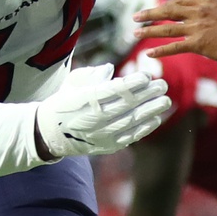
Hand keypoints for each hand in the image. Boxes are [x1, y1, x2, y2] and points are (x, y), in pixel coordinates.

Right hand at [37, 63, 171, 158]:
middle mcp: (95, 118)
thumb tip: (111, 69)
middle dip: (148, 94)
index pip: (115, 90)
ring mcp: (102, 134)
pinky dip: (144, 128)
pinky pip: (130, 136)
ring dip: (151, 110)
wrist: (50, 132)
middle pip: (128, 105)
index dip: (133, 83)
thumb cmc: (65, 101)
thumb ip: (94, 74)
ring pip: (132, 121)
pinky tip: (156, 118)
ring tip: (165, 100)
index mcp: (86, 98)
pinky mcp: (106, 146)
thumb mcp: (74, 81)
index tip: (146, 76)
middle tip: (163, 85)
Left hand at [134, 0, 216, 65]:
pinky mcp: (198, 44)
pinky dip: (160, 50)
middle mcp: (198, 11)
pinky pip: (174, 47)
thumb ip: (210, 7)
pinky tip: (149, 53)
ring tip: (136, 33)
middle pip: (168, 11)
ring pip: (167, 29)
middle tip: (137, 16)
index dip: (165, 5)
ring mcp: (196, 28)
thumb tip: (200, 11)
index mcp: (205, 0)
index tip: (156, 8)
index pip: (179, 1)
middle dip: (150, 14)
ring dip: (149, 31)